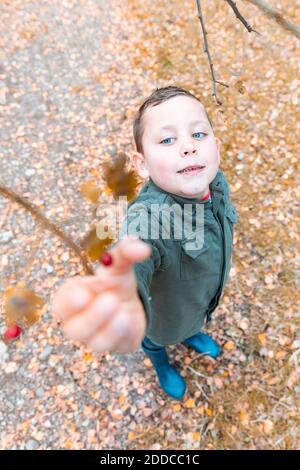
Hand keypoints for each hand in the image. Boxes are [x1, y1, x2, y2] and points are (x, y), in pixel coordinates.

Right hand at [51, 237, 150, 353]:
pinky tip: (130, 320)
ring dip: (110, 329)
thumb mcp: (119, 263)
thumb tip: (142, 249)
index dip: (69, 302)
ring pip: (96, 343)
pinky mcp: (116, 346)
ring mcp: (96, 338)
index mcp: (72, 298)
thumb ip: (126, 252)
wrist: (130, 300)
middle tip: (111, 300)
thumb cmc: (114, 281)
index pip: (60, 305)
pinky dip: (125, 335)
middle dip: (92, 318)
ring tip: (124, 312)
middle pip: (74, 330)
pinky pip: (118, 346)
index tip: (84, 293)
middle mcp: (78, 322)